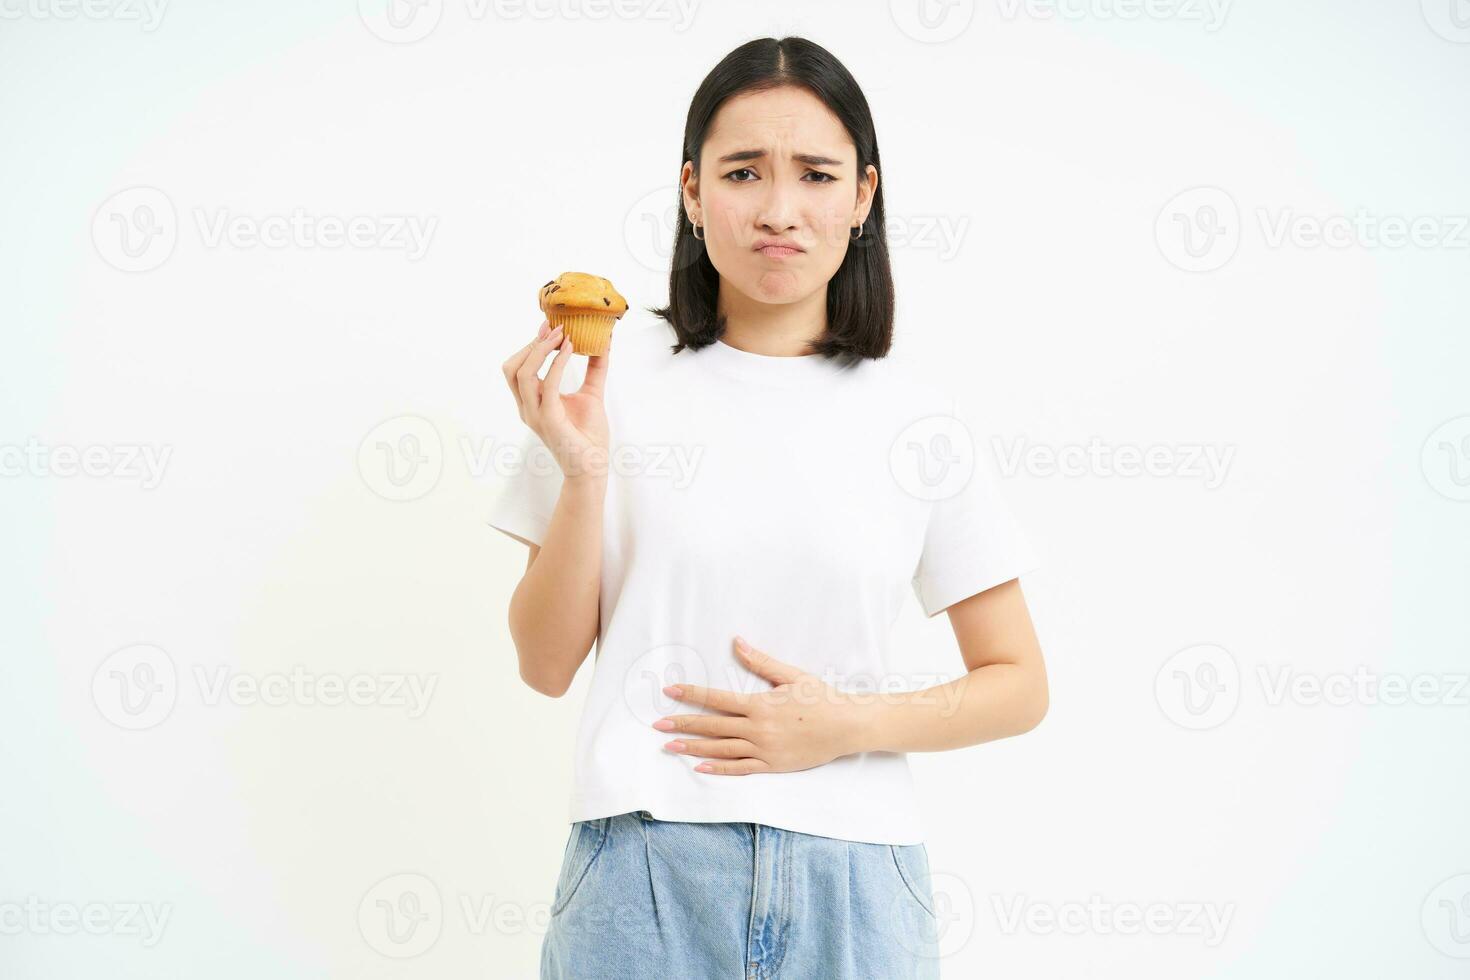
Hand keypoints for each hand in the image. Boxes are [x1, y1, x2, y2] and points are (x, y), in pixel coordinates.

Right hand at [501, 319, 609, 479]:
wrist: (593, 467)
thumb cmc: (589, 436)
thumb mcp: (592, 394)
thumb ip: (595, 368)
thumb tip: (603, 342)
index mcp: (532, 402)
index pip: (519, 367)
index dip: (531, 344)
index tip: (550, 325)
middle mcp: (528, 408)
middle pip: (513, 368)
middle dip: (531, 344)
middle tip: (555, 328)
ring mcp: (535, 414)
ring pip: (522, 373)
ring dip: (540, 349)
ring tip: (562, 335)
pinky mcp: (548, 419)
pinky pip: (547, 385)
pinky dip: (557, 363)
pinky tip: (571, 350)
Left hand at [653, 638, 872, 774]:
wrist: (846, 726)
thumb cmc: (820, 698)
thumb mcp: (791, 675)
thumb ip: (761, 662)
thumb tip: (737, 642)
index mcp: (760, 704)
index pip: (717, 699)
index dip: (691, 695)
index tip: (670, 692)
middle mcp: (757, 728)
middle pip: (712, 726)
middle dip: (683, 724)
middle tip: (657, 724)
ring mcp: (764, 749)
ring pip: (721, 749)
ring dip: (693, 747)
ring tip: (670, 746)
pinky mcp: (772, 765)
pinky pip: (740, 768)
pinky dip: (718, 768)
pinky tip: (699, 766)